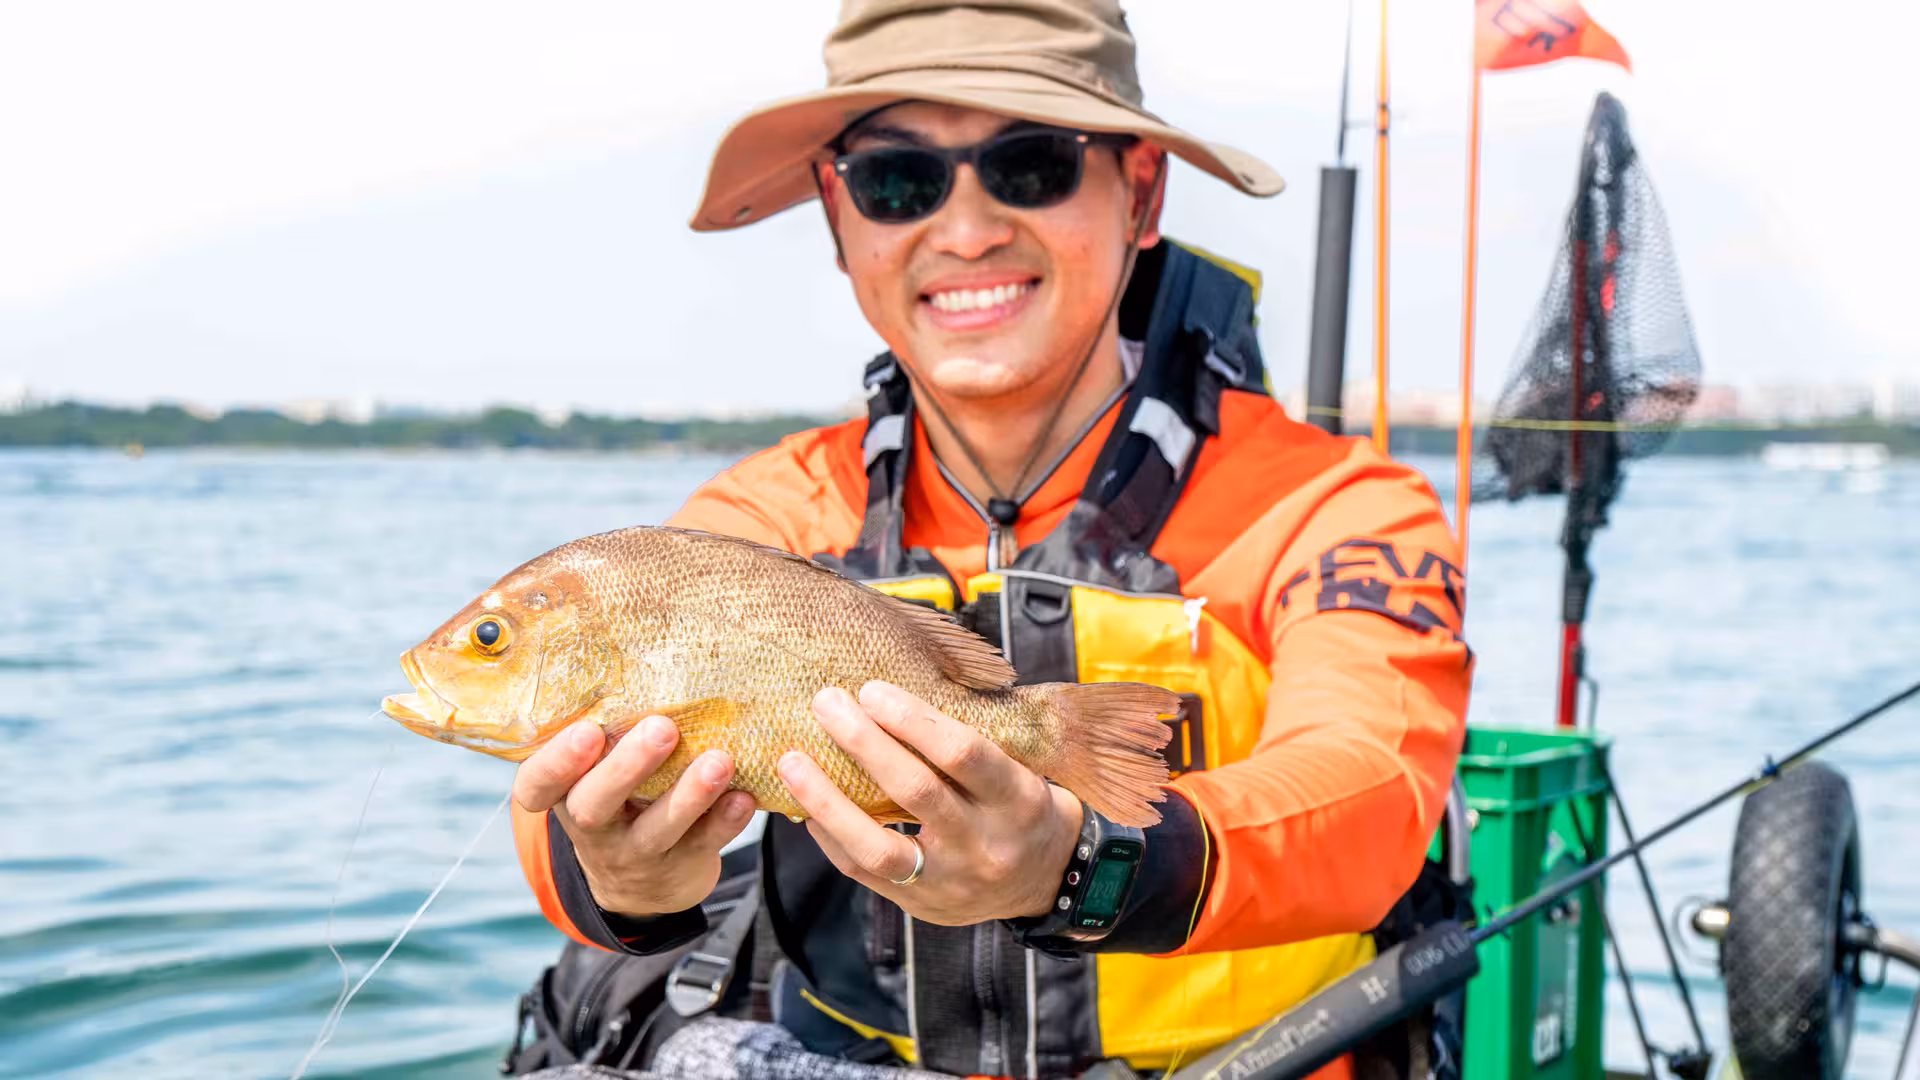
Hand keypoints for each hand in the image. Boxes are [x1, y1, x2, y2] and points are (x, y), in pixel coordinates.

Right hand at [513, 715, 757, 917]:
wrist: (641, 882)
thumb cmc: (619, 795)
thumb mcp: (598, 771)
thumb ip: (611, 730)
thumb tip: (643, 652)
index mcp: (565, 794)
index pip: (536, 786)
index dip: (556, 762)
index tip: (587, 729)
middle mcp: (593, 827)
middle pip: (595, 805)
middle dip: (627, 767)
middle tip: (662, 728)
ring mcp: (636, 853)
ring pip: (656, 829)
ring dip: (689, 794)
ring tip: (719, 760)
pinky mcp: (680, 867)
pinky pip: (703, 845)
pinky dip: (725, 822)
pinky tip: (744, 796)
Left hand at [777, 682, 1082, 925]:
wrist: (1047, 879)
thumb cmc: (1021, 806)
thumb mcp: (1018, 770)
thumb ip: (966, 744)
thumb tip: (889, 698)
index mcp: (1016, 800)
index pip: (962, 753)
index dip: (913, 719)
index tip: (872, 690)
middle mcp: (984, 844)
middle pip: (916, 791)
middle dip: (864, 742)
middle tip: (826, 703)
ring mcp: (951, 882)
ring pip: (879, 848)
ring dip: (827, 801)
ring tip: (791, 762)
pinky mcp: (922, 905)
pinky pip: (865, 872)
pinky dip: (831, 836)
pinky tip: (806, 807)